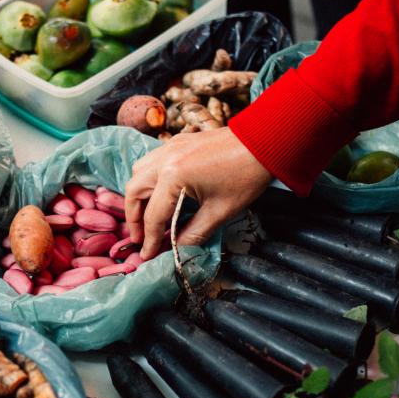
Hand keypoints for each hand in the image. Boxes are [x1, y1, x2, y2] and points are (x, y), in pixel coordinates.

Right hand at [124, 128, 273, 258]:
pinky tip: (161, 191)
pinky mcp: (178, 141)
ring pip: (139, 172)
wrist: (264, 142)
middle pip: (134, 191)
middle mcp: (164, 159)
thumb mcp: (219, 212)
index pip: (154, 215)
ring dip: (139, 195)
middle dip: (135, 218)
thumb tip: (176, 249)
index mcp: (173, 177)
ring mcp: (169, 146)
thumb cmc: (245, 177)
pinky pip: (152, 161)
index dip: (150, 240)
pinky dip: (149, 178)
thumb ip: (193, 233)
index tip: (147, 256)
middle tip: (141, 238)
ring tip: (148, 215)